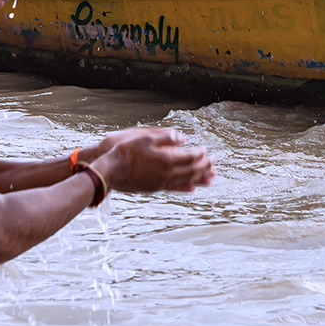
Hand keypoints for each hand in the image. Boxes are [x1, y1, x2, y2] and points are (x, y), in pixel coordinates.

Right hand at [91, 128, 214, 193]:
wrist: (110, 171)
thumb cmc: (124, 151)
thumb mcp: (144, 137)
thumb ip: (164, 136)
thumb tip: (182, 136)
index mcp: (166, 159)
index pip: (190, 157)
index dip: (200, 153)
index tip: (206, 150)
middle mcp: (166, 173)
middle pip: (192, 170)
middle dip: (204, 166)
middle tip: (214, 163)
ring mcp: (161, 183)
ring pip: (186, 181)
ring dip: (200, 178)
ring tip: (211, 177)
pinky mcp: (154, 188)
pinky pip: (175, 189)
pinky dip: (186, 188)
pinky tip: (192, 188)